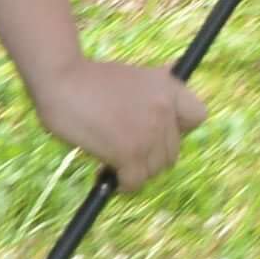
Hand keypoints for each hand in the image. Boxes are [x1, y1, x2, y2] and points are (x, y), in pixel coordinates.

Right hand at [28, 53, 208, 190]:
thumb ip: (152, 89)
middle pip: (172, 152)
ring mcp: (149, 132)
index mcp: (169, 86)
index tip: (157, 131)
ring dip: (135, 171)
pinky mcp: (129, 152)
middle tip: (125, 151)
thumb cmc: (90, 79)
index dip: (178, 129)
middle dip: (150, 156)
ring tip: (112, 161)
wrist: (61, 78)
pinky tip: (105, 172)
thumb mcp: (133, 75)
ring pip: (154, 170)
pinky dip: (122, 184)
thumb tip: (173, 74)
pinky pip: (134, 181)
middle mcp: (165, 109)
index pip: (197, 117)